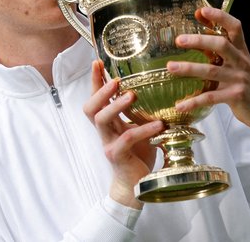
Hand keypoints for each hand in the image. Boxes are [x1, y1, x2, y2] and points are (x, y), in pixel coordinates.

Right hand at [83, 60, 164, 208]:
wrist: (136, 187)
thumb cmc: (138, 155)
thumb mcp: (139, 128)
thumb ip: (141, 113)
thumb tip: (159, 90)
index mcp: (109, 122)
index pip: (96, 97)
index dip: (95, 80)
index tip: (97, 62)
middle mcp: (104, 131)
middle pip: (90, 107)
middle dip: (99, 90)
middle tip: (115, 79)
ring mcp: (108, 143)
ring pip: (102, 120)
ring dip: (115, 105)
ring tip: (132, 95)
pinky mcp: (117, 156)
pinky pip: (127, 139)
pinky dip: (143, 129)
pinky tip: (159, 125)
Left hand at [167, 7, 249, 138]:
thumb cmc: (247, 85)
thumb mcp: (237, 64)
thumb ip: (221, 51)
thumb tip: (197, 34)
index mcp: (241, 51)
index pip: (234, 27)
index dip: (220, 17)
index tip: (201, 11)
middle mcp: (241, 62)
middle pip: (221, 45)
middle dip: (199, 40)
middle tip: (179, 40)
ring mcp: (239, 79)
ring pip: (211, 71)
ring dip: (189, 68)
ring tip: (171, 67)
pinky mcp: (235, 97)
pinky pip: (211, 98)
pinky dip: (194, 102)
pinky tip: (180, 105)